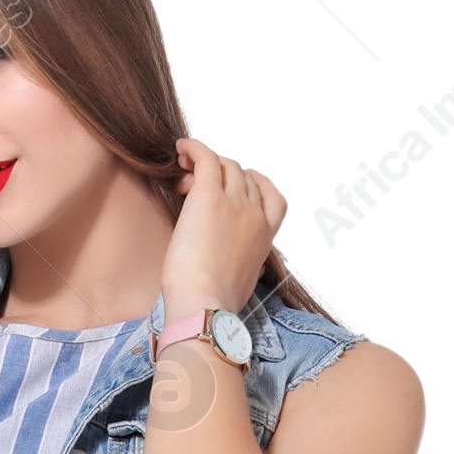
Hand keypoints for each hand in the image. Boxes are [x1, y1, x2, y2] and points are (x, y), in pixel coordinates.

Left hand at [159, 137, 285, 318]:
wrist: (205, 305)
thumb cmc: (216, 303)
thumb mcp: (244, 283)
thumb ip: (249, 265)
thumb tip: (247, 264)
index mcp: (265, 236)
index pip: (273, 199)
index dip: (256, 185)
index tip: (237, 185)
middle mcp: (254, 214)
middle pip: (243, 176)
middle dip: (221, 177)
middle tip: (193, 190)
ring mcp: (234, 202)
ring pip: (225, 165)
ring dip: (205, 165)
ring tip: (183, 177)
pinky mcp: (209, 196)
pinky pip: (206, 157)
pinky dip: (193, 148)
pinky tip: (180, 149)